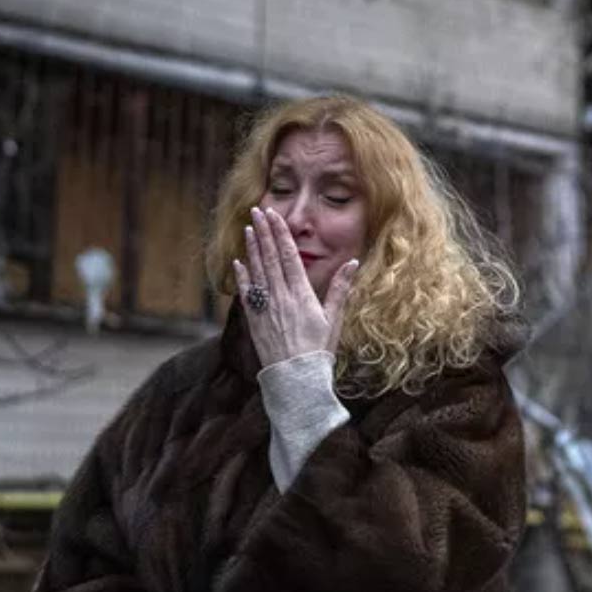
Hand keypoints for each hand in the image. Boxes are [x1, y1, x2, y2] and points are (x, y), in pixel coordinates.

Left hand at [233, 206, 356, 369]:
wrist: (296, 379)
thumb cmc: (318, 351)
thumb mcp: (334, 319)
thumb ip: (340, 289)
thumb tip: (352, 263)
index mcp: (302, 295)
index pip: (289, 257)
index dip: (281, 234)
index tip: (275, 216)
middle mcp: (281, 298)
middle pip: (270, 258)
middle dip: (264, 233)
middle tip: (258, 212)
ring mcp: (265, 309)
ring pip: (257, 271)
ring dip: (252, 248)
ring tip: (248, 229)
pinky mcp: (254, 321)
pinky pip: (246, 294)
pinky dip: (242, 276)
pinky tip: (239, 262)